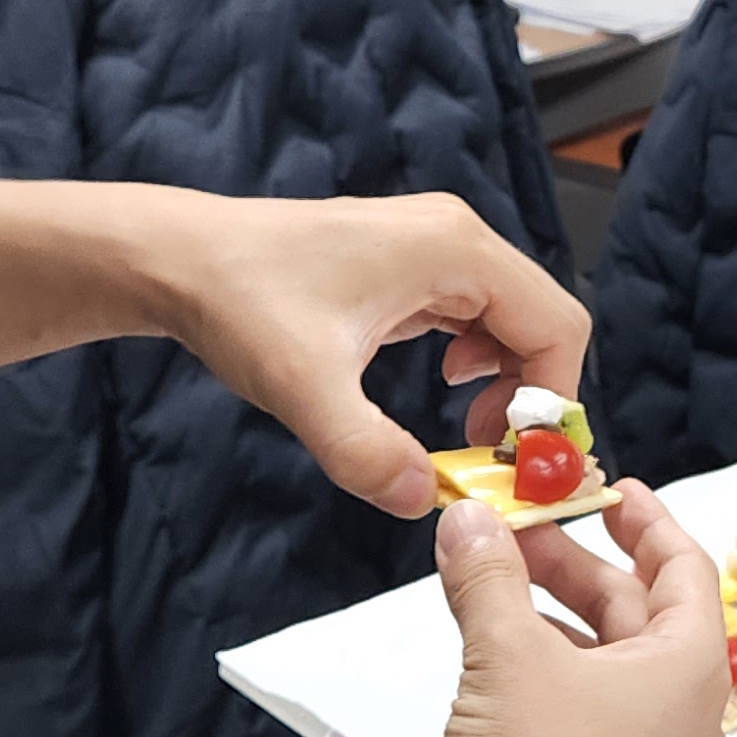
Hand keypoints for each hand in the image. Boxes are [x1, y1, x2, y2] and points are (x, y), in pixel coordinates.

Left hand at [157, 193, 588, 514]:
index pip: (557, 326)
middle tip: (494, 458)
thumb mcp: (301, 387)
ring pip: (512, 321)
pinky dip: (476, 362)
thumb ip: (365, 450)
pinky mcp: (409, 265)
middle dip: (531, 397)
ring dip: (504, 383)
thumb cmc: (239, 300)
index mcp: (453, 249)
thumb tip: (420, 499)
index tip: (522, 462)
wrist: (179, 261)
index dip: (552, 401)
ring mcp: (433, 247)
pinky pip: (474, 316)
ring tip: (466, 433)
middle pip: (543, 323)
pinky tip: (440, 387)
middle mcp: (454, 237)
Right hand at [431, 483, 731, 736]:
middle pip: (641, 617)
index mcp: (690, 668)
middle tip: (517, 536)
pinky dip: (557, 675)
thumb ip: (488, 577)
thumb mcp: (505, 652)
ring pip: (614, 669)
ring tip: (496, 592)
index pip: (684, 570)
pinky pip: (598, 716)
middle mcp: (689, 717)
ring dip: (559, 623)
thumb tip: (469, 519)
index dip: (646, 521)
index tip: (610, 490)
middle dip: (576, 570)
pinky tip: (502, 665)